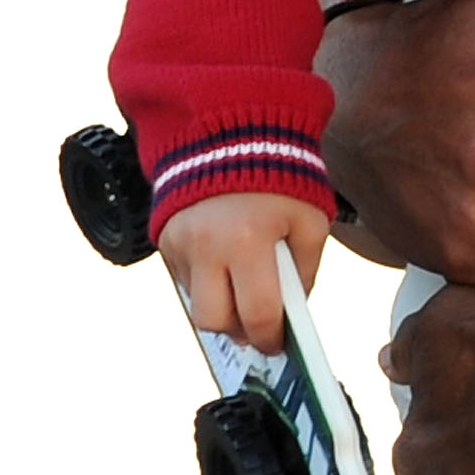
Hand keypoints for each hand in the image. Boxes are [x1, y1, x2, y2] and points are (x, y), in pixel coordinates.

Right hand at [158, 192, 327, 354]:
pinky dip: (205, 282)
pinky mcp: (164, 238)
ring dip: (220, 305)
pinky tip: (224, 260)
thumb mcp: (310, 221)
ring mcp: (179, 242)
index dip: (270, 338)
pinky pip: (184, 280)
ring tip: (242, 282)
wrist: (232, 131)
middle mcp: (206, 245)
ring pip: (195, 303)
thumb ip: (304, 272)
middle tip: (257, 322)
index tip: (279, 344)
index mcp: (248, 240)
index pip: (257, 315)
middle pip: (214, 320)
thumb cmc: (280, 177)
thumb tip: (291, 315)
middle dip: (238, 330)